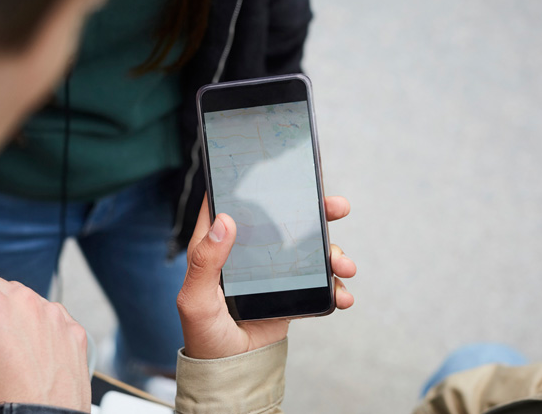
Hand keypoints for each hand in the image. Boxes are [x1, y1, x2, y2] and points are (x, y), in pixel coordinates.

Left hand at [177, 195, 355, 359]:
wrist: (233, 372)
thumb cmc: (204, 335)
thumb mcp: (196, 299)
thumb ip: (205, 262)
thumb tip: (225, 220)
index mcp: (220, 245)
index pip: (235, 203)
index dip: (254, 183)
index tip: (280, 170)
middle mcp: (250, 252)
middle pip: (285, 218)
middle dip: (316, 211)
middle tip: (338, 207)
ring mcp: (275, 271)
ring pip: (310, 248)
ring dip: (334, 252)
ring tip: (345, 265)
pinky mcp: (293, 292)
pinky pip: (319, 283)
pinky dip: (336, 287)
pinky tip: (343, 296)